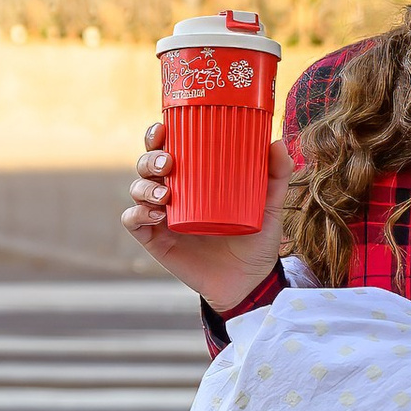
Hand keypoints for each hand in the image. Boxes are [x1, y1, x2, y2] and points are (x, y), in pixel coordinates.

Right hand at [122, 118, 292, 312]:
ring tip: (166, 196)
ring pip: (137, 190)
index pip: (166, 149)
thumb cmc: (255, 240)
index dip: (156, 136)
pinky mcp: (155, 241)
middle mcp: (172, 193)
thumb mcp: (269, 206)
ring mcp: (161, 217)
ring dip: (145, 187)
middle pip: (146, 166)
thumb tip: (277, 143)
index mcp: (192, 178)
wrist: (249, 281)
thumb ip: (276, 176)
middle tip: (168, 164)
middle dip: (149, 159)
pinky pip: (133, 222)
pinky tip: (157, 214)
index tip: (163, 129)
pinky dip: (138, 214)